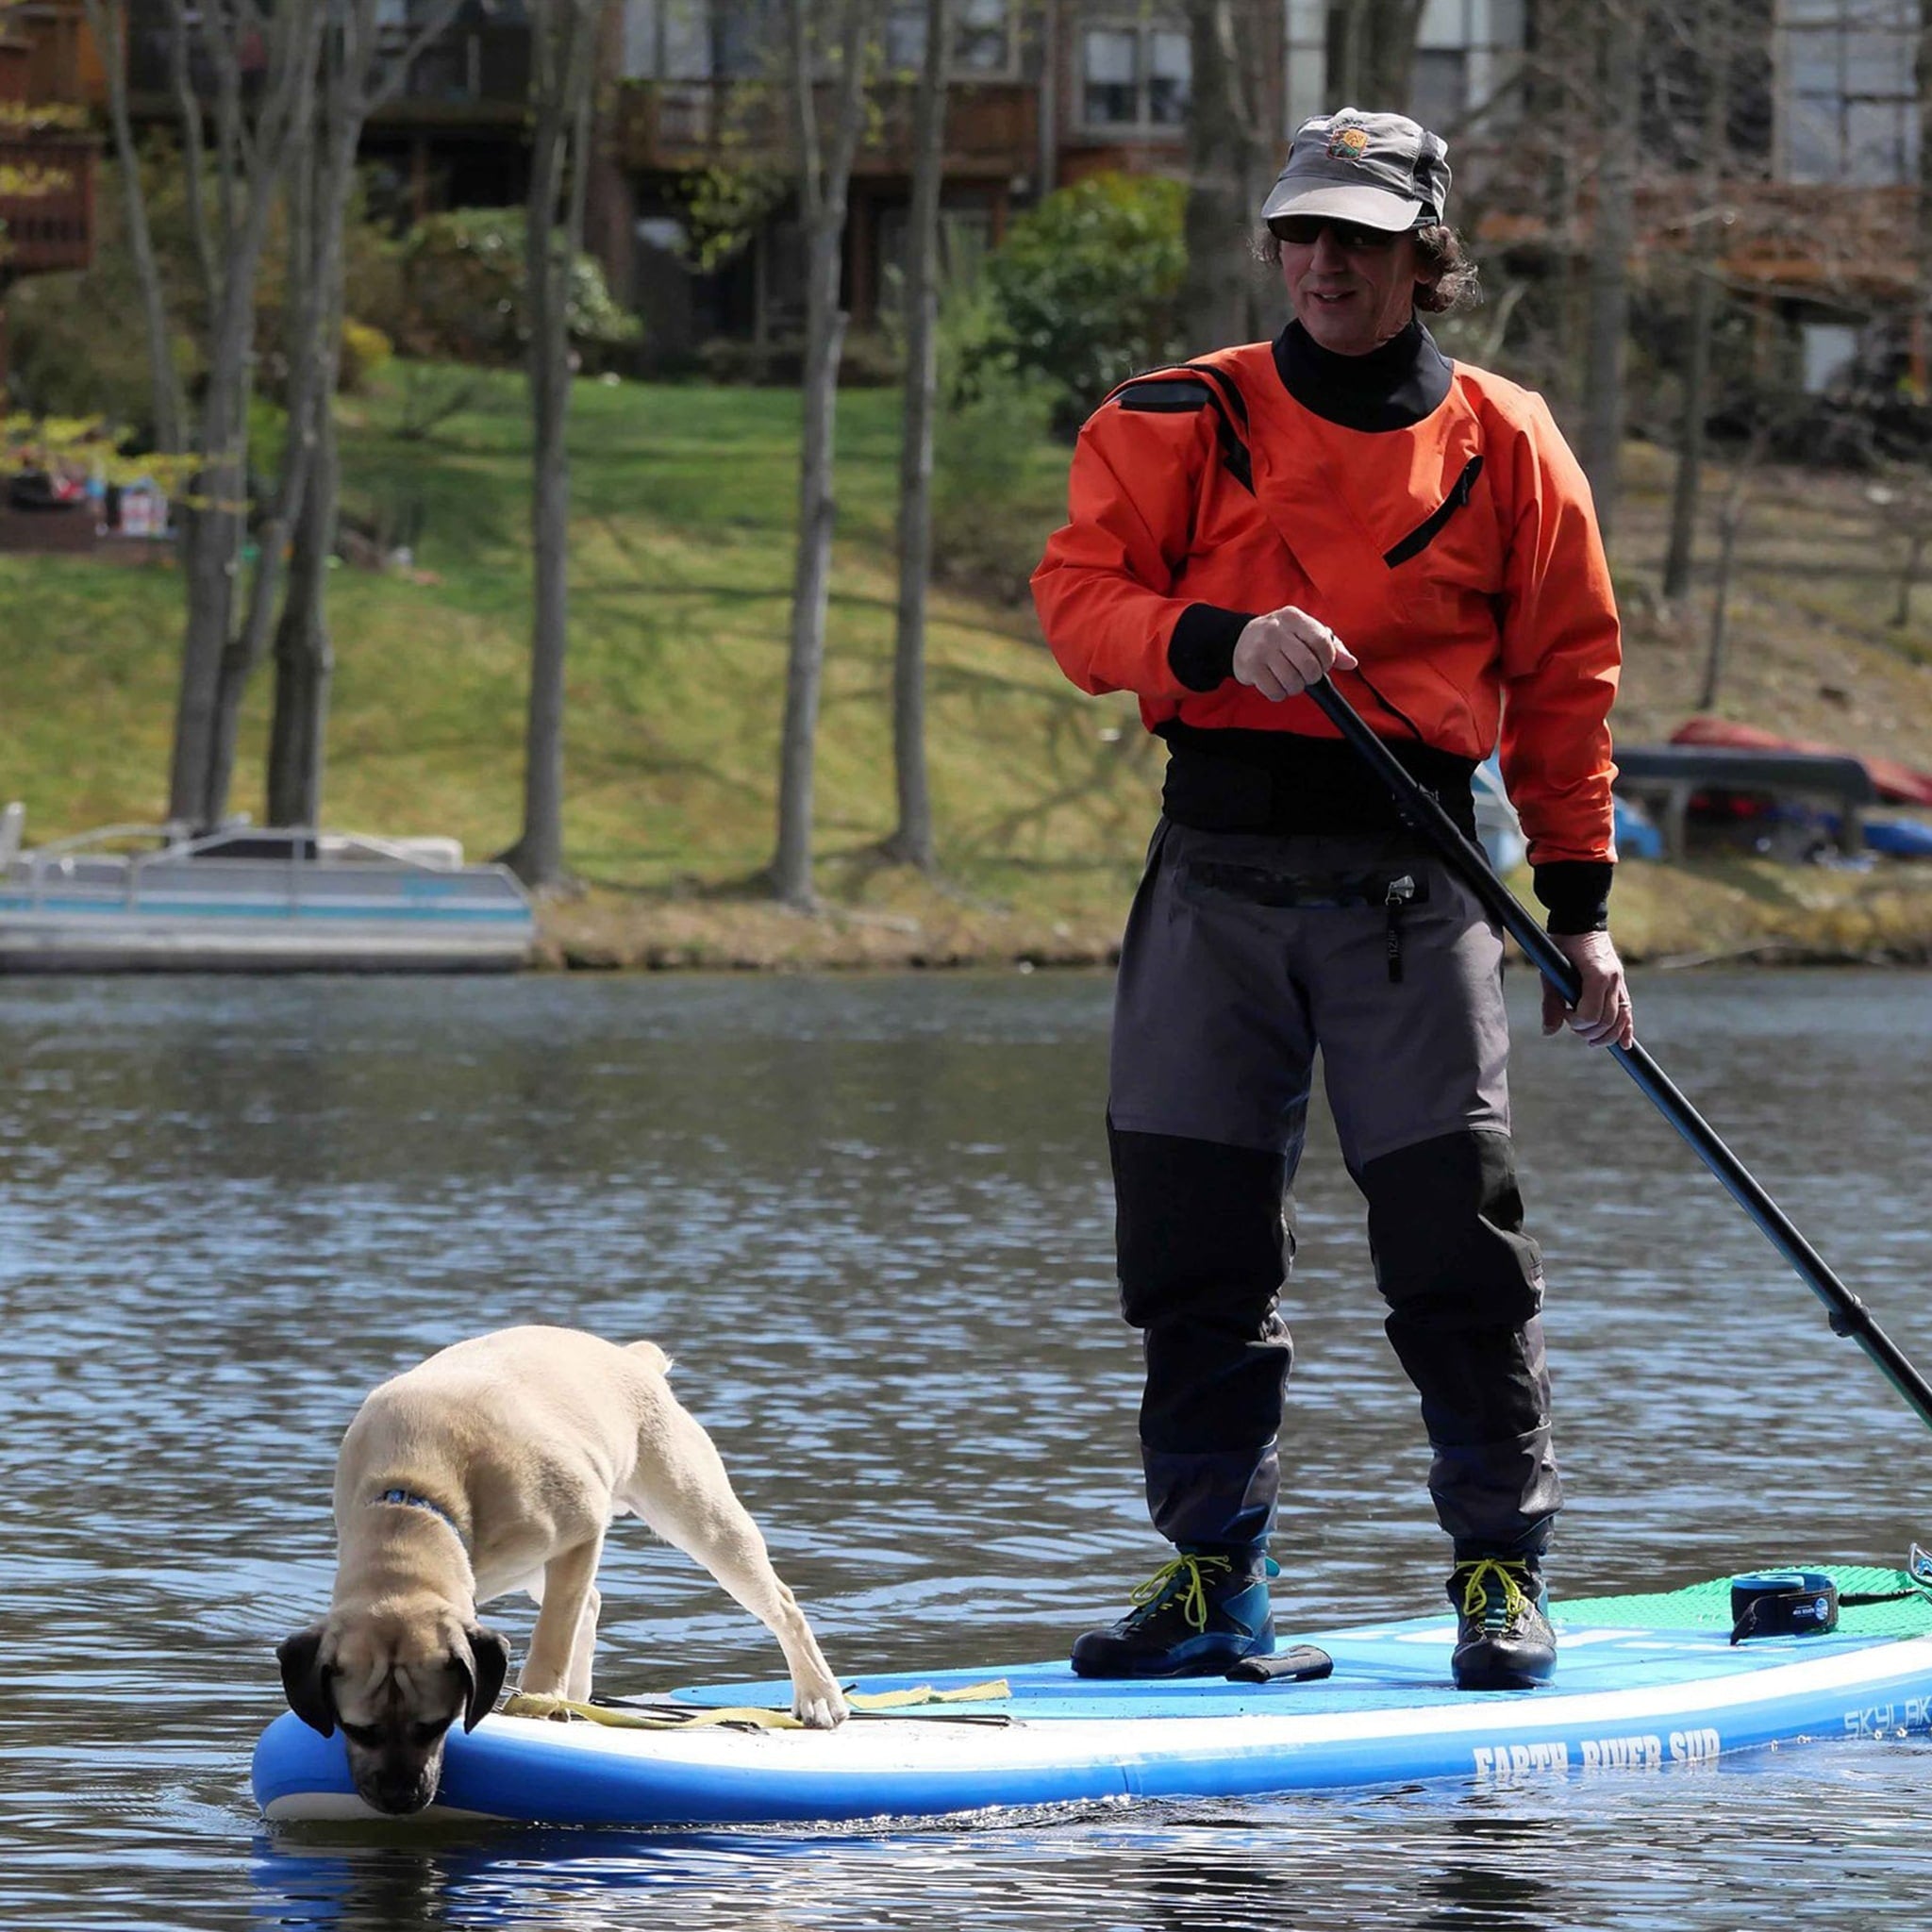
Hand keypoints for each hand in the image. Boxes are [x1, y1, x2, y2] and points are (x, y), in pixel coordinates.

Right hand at [1231, 606, 1357, 702]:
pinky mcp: (1250, 667)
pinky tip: (1276, 684)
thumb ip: (1331, 645)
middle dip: (1312, 677)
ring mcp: (1261, 649)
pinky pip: (1275, 691)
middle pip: (1308, 665)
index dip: (1327, 660)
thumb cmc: (1281, 637)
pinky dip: (1280, 694)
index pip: (1321, 641)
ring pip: (1292, 681)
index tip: (1322, 664)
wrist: (1240, 639)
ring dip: (1296, 687)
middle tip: (1306, 675)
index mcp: (1293, 618)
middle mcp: (1276, 631)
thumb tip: (1351, 663)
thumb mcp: (1305, 632)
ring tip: (1290, 680)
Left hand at [1541, 930, 1633, 1048]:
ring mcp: (1620, 982)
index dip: (1577, 1022)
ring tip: (1590, 1039)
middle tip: (1572, 1025)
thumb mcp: (1550, 973)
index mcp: (1597, 975)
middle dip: (1589, 1031)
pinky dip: (1627, 1029)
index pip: (1592, 1015)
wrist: (1580, 922)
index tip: (1565, 1015)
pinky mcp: (1621, 984)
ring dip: (1606, 1035)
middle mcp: (1614, 980)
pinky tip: (1625, 1045)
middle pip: (1607, 1021)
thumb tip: (1549, 1031)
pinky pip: (1628, 1011)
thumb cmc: (1561, 945)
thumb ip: (1551, 1003)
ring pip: (1621, 1020)